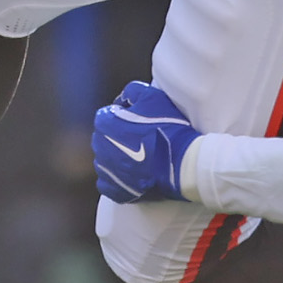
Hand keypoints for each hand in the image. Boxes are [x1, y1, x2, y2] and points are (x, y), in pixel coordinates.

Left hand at [91, 81, 200, 203]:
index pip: (108, 115)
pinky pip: (109, 183)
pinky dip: (119, 179)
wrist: (183, 163)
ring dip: (119, 158)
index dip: (125, 116)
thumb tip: (123, 100)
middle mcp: (99, 147)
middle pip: (106, 138)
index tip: (142, 121)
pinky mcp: (115, 191)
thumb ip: (132, 91)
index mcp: (104, 124)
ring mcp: (106, 172)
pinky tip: (134, 174)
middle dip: (119, 137)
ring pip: (106, 161)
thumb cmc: (169, 129)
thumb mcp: (153, 96)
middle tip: (144, 138)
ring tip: (142, 157)